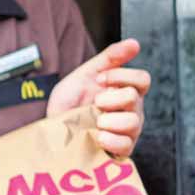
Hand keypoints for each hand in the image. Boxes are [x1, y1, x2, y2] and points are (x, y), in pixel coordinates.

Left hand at [46, 38, 149, 157]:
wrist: (52, 128)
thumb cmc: (72, 101)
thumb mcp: (86, 74)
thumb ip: (110, 57)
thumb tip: (135, 43)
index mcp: (127, 90)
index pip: (142, 79)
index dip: (120, 76)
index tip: (98, 80)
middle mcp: (132, 111)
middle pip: (136, 99)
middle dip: (111, 98)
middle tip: (95, 103)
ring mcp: (128, 132)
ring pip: (134, 122)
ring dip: (110, 119)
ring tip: (96, 121)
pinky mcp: (121, 151)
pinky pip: (126, 145)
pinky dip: (111, 140)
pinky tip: (98, 136)